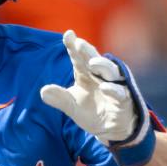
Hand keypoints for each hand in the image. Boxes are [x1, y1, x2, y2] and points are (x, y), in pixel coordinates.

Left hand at [39, 30, 148, 149]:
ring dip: (102, 66)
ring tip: (92, 63)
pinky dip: (113, 90)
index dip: (73, 46)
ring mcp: (114, 85)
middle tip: (79, 43)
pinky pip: (120, 92)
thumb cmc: (92, 112)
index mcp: (86, 73)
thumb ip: (59, 98)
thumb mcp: (72, 106)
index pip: (78, 58)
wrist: (110, 130)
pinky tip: (105, 88)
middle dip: (87, 51)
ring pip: (110, 71)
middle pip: (94, 59)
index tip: (68, 35)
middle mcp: (100, 75)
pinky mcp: (123, 99)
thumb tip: (43, 91)